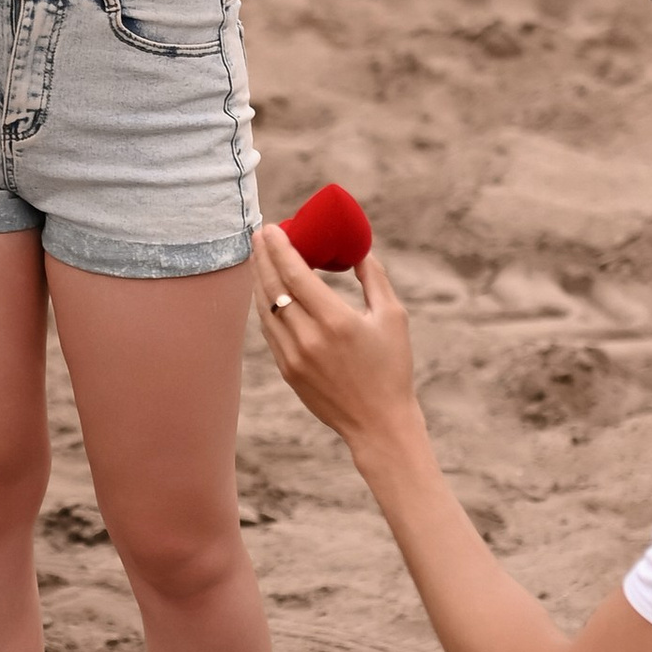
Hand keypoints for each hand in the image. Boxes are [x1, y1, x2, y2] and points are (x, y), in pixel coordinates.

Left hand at [251, 223, 417, 453]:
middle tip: (260, 234)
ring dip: (259, 279)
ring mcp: (293, 356)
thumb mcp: (393, 318)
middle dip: (263, 256)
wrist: (378, 423)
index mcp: (336, 321)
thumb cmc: (392, 368)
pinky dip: (264, 306)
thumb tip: (359, 250)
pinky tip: (266, 291)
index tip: (273, 228)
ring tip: (258, 256)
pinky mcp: (287, 371)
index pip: (295, 275)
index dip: (280, 248)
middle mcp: (309, 338)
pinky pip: (268, 330)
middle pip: (273, 287)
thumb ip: (374, 279)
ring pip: (265, 309)